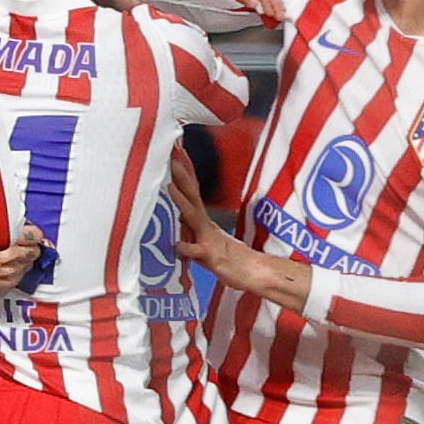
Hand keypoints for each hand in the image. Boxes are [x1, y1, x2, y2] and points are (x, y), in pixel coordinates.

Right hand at [0, 223, 46, 292]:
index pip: (32, 238)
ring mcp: (9, 277)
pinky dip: (18, 270)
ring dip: (24, 260)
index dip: (35, 235)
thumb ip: (6, 232)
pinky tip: (7, 267)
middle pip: (34, 252)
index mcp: (4, 250)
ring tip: (12, 256)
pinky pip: (21, 276)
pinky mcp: (7, 286)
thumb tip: (23, 228)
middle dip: (30, 248)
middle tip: (23, 245)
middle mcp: (9, 265)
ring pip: (29, 265)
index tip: (34, 234)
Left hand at [169, 150, 237, 271]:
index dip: (185, 170)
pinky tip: (176, 244)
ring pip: (194, 217)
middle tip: (174, 155)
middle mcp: (205, 225)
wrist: (252, 272)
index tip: (178, 150)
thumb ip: (193, 225)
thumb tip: (180, 213)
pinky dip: (186, 247)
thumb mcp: (206, 237)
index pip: (193, 190)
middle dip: (183, 175)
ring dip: (182, 201)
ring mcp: (208, 238)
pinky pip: (196, 251)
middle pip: (193, 195)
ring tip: (170, 186)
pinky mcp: (210, 256)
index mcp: (204, 220)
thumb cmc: (228, 257)